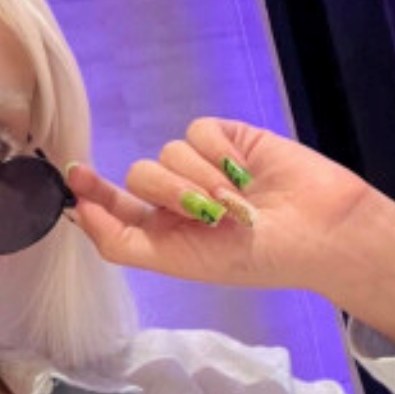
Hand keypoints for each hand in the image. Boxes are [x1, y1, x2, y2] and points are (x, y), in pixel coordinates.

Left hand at [63, 118, 376, 293]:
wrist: (318, 231)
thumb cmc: (253, 257)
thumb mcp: (179, 262)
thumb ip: (122, 242)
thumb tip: (79, 211)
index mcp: (164, 231)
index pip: (115, 206)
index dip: (93, 191)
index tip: (77, 176)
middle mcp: (178, 197)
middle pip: (139, 175)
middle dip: (170, 193)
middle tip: (209, 215)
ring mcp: (202, 165)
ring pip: (167, 152)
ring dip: (201, 178)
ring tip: (238, 202)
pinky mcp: (227, 138)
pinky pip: (197, 131)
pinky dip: (218, 153)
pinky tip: (245, 171)